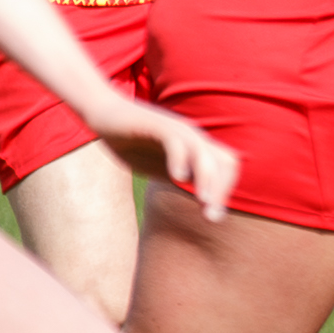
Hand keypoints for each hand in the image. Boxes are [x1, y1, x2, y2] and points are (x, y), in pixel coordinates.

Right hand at [114, 101, 241, 223]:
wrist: (105, 115)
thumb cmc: (134, 144)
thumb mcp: (161, 167)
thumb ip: (182, 179)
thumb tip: (203, 200)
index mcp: (196, 148)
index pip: (228, 167)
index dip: (225, 191)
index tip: (213, 215)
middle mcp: (192, 137)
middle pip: (225, 160)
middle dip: (222, 190)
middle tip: (211, 217)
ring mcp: (176, 130)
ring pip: (203, 152)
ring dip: (207, 178)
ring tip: (203, 201)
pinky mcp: (156, 125)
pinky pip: (175, 140)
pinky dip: (180, 159)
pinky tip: (176, 177)